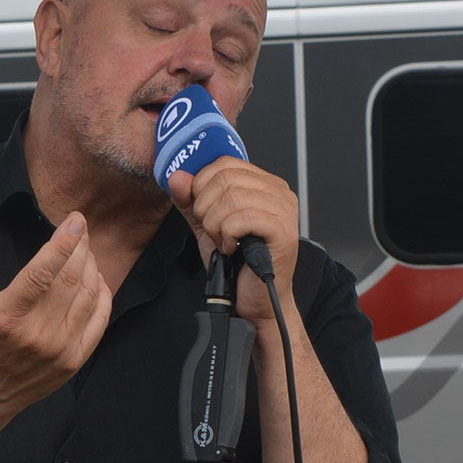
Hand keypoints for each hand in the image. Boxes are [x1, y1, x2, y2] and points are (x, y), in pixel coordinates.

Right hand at [0, 212, 112, 418]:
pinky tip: (96, 279)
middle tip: (80, 229)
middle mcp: (37, 335)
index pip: (43, 272)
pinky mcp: (73, 362)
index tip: (75, 220)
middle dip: (80, 247)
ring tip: (85, 251)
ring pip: (88, 297)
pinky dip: (102, 295)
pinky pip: (99, 321)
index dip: (63, 242)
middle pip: (71, 280)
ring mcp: (59, 351)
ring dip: (91, 267)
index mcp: (6, 317)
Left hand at [167, 159, 299, 324]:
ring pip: (232, 198)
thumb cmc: (237, 263)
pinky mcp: (283, 230)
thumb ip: (191, 200)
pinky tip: (232, 248)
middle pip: (225, 178)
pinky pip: (243, 218)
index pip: (225, 163)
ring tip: (223, 241)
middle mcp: (278, 191)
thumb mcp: (207, 226)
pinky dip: (228, 235)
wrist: (256, 299)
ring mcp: (284, 209)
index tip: (201, 211)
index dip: (202, 185)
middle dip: (206, 208)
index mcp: (263, 184)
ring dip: (215, 224)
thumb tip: (178, 177)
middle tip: (212, 231)